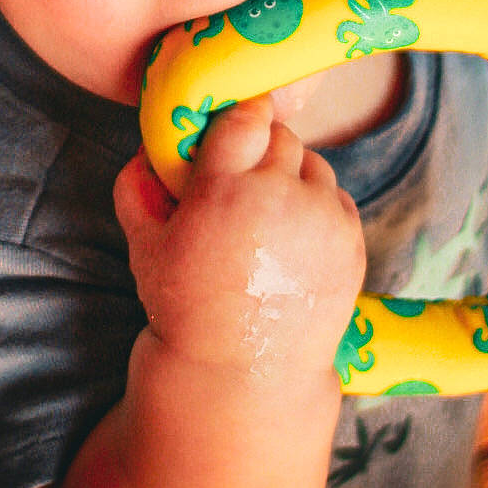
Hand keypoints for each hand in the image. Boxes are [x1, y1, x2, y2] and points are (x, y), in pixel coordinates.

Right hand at [113, 97, 364, 383]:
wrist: (245, 372)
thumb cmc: (187, 306)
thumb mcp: (145, 247)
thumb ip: (136, 188)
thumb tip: (147, 150)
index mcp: (225, 191)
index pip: (246, 115)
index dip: (239, 116)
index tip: (232, 129)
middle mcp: (280, 198)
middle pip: (281, 136)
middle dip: (260, 149)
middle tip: (242, 180)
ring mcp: (322, 220)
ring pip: (313, 163)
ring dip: (292, 175)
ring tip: (266, 214)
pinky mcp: (352, 242)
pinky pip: (336, 196)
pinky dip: (317, 205)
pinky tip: (290, 237)